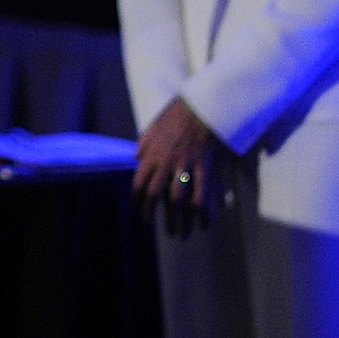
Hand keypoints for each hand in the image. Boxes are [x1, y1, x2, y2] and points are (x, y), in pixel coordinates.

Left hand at [131, 97, 230, 234]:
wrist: (199, 105)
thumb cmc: (175, 114)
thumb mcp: (153, 127)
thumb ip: (143, 144)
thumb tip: (135, 157)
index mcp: (151, 154)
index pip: (139, 183)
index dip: (137, 200)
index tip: (138, 210)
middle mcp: (165, 161)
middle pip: (154, 194)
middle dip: (150, 213)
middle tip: (149, 224)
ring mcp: (185, 164)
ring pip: (176, 198)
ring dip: (175, 218)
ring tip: (176, 232)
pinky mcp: (203, 165)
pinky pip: (201, 191)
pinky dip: (200, 209)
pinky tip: (200, 222)